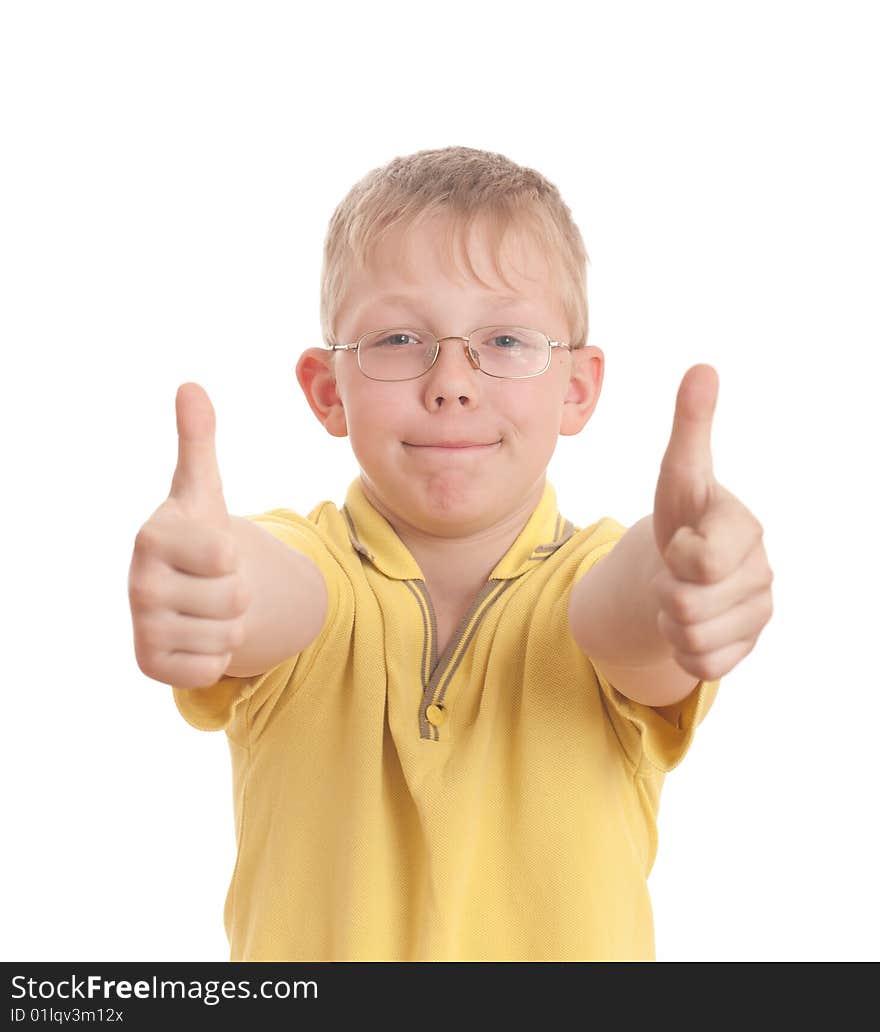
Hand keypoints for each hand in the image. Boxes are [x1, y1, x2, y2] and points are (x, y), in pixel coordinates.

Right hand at [128, 383, 250, 688]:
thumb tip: (190, 386)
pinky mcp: (152, 666)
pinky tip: (195, 635)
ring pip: (228, 635)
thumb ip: (199, 439)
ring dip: (228, 624)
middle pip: (235, 597)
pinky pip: (212, 667)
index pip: (227, 555)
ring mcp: (142, 627)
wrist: (182, 588)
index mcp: (153, 537)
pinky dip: (215, 656)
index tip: (211, 549)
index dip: (233, 553)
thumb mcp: (204, 489)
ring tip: (205, 607)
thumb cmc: (198, 536)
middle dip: (236, 592)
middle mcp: (138, 584)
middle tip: (212, 582)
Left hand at [651, 365, 773, 681]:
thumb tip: (703, 368)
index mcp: (745, 528)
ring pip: (690, 639)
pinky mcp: (747, 648)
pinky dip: (682, 650)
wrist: (681, 564)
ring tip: (682, 594)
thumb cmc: (682, 513)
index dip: (675, 553)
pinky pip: (700, 666)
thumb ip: (691, 424)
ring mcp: (759, 613)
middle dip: (665, 591)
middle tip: (676, 572)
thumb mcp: (679, 471)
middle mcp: (761, 571)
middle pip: (685, 606)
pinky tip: (693, 623)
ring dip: (670, 621)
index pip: (696, 561)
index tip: (684, 538)